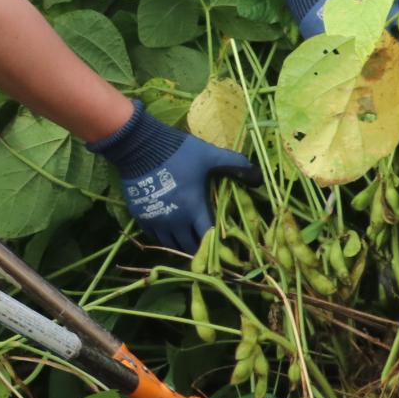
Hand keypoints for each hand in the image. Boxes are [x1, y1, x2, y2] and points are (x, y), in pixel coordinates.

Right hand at [88, 100, 258, 255]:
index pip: (209, 237)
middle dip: (200, 249)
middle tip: (207, 246)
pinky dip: (164, 237)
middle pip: (190, 247)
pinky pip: (154, 235)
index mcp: (194, 208)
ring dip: (181, 245)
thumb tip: (258, 175)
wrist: (142, 146)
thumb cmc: (179, 153)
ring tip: (188, 241)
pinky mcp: (141, 216)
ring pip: (171, 244)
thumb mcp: (210, 155)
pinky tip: (168, 231)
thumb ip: (234, 164)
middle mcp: (176, 221)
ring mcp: (157, 220)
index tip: (225, 251)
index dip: (219, 247)